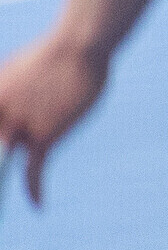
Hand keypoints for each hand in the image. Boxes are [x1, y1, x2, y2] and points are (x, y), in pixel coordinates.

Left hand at [0, 29, 110, 205]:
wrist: (78, 45)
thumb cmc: (55, 53)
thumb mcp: (17, 71)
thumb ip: (8, 94)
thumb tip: (7, 110)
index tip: (4, 150)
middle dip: (1, 158)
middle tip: (8, 157)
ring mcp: (17, 126)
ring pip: (3, 163)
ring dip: (3, 183)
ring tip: (4, 202)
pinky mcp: (42, 135)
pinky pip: (32, 170)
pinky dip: (34, 189)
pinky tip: (38, 204)